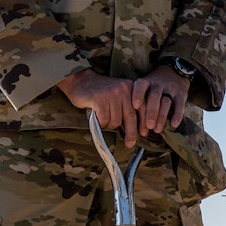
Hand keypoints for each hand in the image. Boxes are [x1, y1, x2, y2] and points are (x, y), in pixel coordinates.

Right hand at [57, 66, 190, 148]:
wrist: (78, 81)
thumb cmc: (98, 93)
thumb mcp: (117, 97)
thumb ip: (128, 108)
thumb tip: (140, 128)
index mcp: (133, 89)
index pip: (143, 111)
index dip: (144, 124)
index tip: (147, 134)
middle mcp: (126, 90)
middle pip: (132, 119)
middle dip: (132, 133)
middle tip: (133, 144)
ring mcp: (114, 94)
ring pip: (117, 122)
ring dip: (110, 125)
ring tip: (103, 119)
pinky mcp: (102, 99)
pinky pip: (105, 120)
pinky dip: (101, 122)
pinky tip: (96, 115)